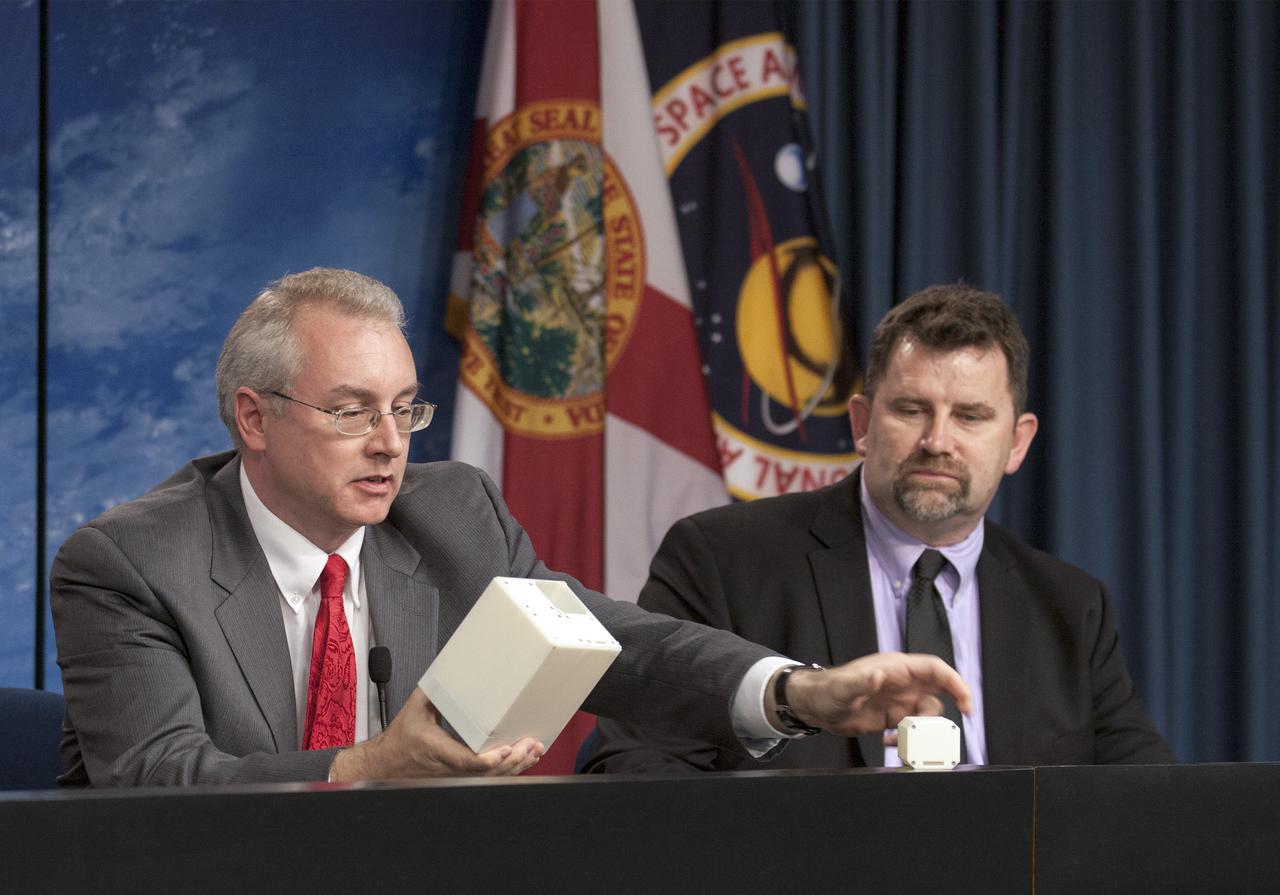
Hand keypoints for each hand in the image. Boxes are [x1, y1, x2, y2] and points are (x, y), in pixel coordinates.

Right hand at [329, 687, 543, 780]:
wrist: (386, 765)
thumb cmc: (401, 738)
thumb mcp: (415, 708)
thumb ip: (435, 690)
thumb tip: (452, 669)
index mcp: (437, 749)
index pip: (466, 761)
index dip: (488, 759)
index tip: (506, 749)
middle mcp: (449, 767)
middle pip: (486, 773)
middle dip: (512, 761)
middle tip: (530, 745)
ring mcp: (456, 776)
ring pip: (490, 779)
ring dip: (515, 767)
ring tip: (533, 751)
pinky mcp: (460, 779)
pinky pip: (488, 779)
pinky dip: (508, 771)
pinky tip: (522, 761)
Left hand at [769, 652, 972, 737]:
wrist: (815, 707)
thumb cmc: (827, 690)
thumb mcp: (843, 688)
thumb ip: (861, 682)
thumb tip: (879, 676)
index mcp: (895, 668)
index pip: (935, 669)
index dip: (955, 683)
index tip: (966, 704)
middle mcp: (901, 683)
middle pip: (938, 692)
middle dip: (944, 712)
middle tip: (940, 732)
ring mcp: (898, 700)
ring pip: (926, 715)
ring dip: (920, 731)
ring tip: (899, 739)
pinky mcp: (892, 717)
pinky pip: (911, 728)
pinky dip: (906, 738)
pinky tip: (888, 741)